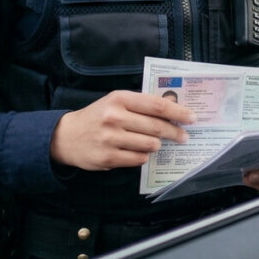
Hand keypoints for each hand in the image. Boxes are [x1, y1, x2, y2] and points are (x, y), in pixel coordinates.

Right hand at [50, 91, 193, 170]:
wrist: (66, 136)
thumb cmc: (97, 117)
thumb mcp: (116, 102)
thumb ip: (141, 104)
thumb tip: (173, 109)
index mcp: (120, 99)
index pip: (157, 106)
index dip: (178, 113)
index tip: (192, 118)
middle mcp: (115, 117)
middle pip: (156, 127)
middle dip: (175, 133)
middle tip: (184, 136)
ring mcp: (110, 138)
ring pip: (150, 145)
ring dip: (157, 145)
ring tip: (156, 143)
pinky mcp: (107, 157)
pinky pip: (138, 159)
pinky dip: (143, 156)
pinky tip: (139, 152)